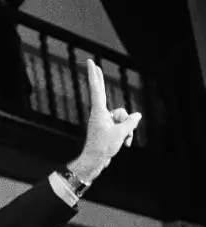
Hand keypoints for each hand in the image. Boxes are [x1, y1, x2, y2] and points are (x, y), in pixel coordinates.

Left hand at [73, 59, 142, 180]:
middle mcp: (99, 114)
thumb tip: (137, 115)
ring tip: (123, 139)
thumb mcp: (121, 133)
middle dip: (100, 81)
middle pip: (104, 94)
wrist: (94, 163)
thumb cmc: (103, 147)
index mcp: (98, 112)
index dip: (95, 76)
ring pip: (122, 117)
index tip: (90, 63)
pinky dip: (126, 134)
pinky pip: (122, 126)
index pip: (97, 90)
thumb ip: (131, 122)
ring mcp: (103, 122)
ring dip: (127, 128)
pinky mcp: (108, 129)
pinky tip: (126, 144)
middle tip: (94, 65)